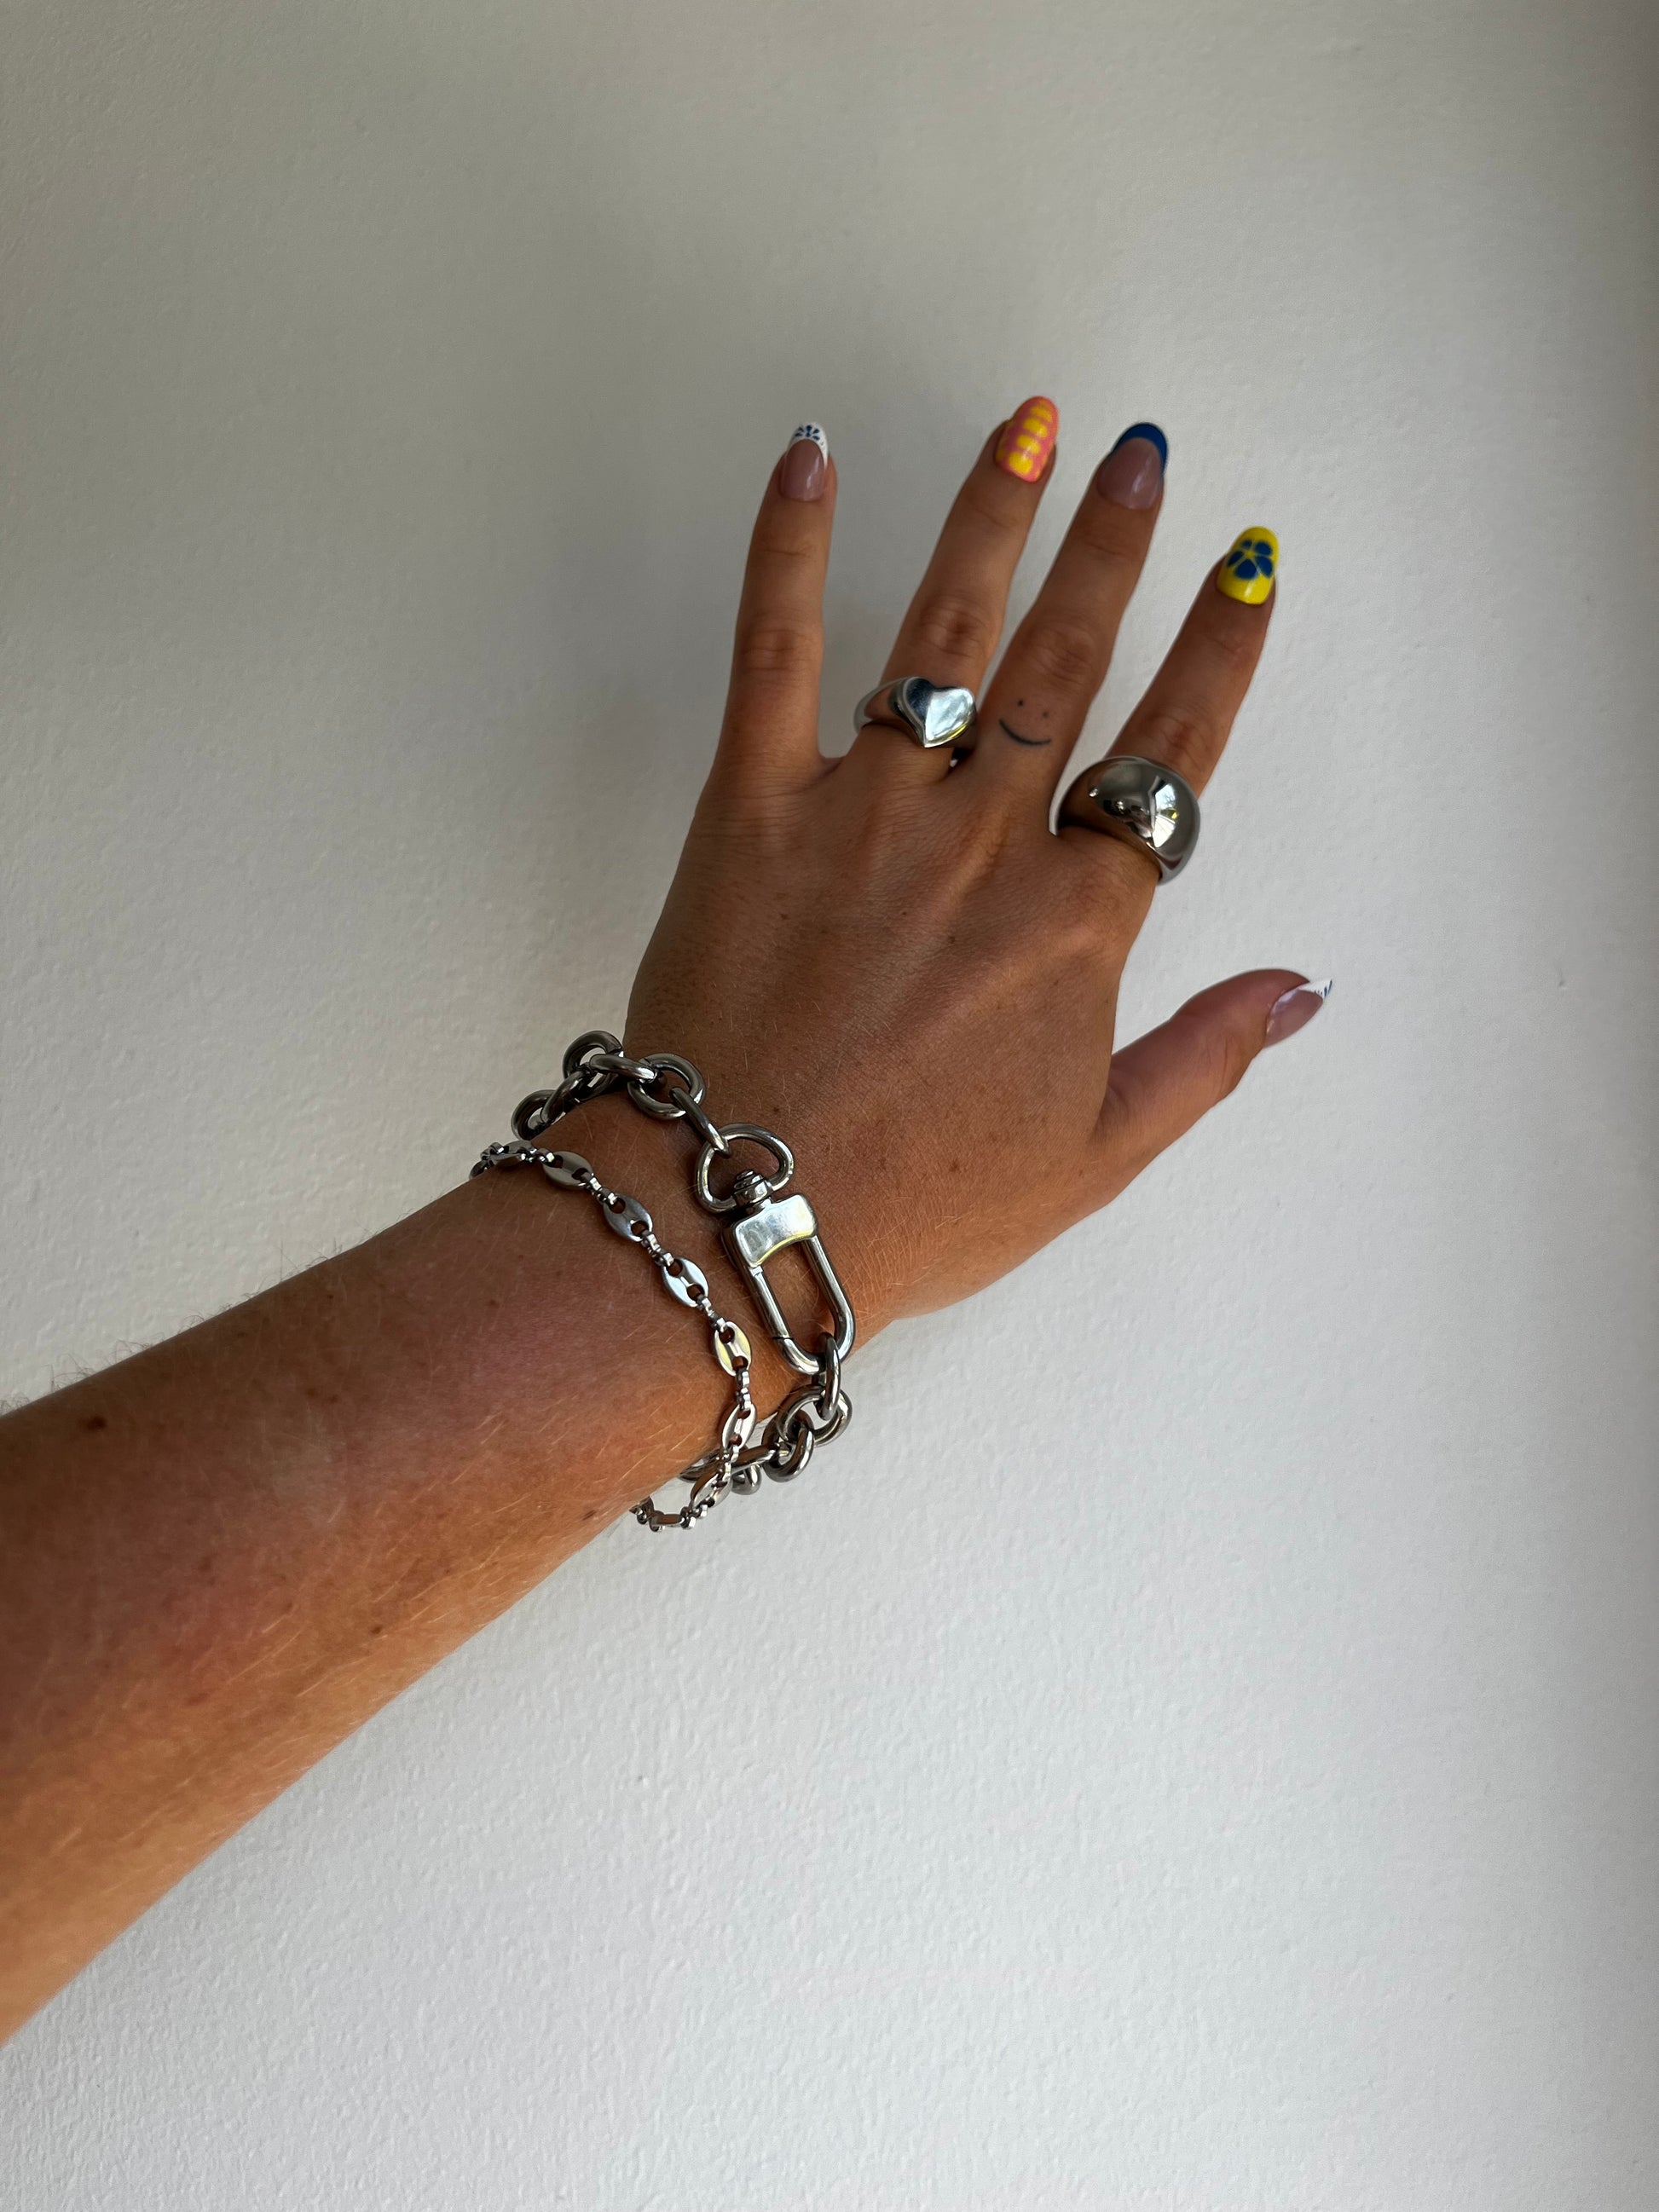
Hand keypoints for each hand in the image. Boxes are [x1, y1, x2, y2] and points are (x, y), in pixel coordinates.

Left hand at [622, 408, 1322, 1338]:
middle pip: (1067, 665)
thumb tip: (1302, 987)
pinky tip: (813, 455)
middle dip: (1112, 550)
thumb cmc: (915, 1204)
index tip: (1248, 566)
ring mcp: (864, 812)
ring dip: (993, 522)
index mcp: (1071, 925)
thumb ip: (1205, 1056)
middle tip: (1142, 456)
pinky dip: (791, 548)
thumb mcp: (1093, 1157)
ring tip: (1029, 426)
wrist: (737, 1220)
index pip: (1168, 757)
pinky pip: (774, 651)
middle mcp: (980, 844)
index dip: (1217, 653)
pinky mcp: (749, 807)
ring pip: (946, 637)